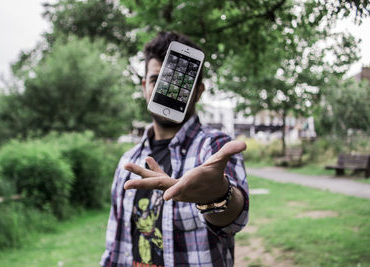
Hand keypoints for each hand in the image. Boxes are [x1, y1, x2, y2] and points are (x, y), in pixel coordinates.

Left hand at [124, 140, 245, 203]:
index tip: (166, 198)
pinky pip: (159, 176)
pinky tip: (146, 158)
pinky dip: (152, 168)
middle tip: (126, 185)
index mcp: (191, 182)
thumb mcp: (222, 163)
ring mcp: (172, 186)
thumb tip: (243, 144)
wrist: (213, 193)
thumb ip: (229, 152)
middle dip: (143, 184)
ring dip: (140, 173)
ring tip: (126, 165)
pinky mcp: (171, 183)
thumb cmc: (216, 176)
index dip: (176, 191)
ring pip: (154, 180)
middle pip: (158, 185)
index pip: (182, 187)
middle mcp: (178, 187)